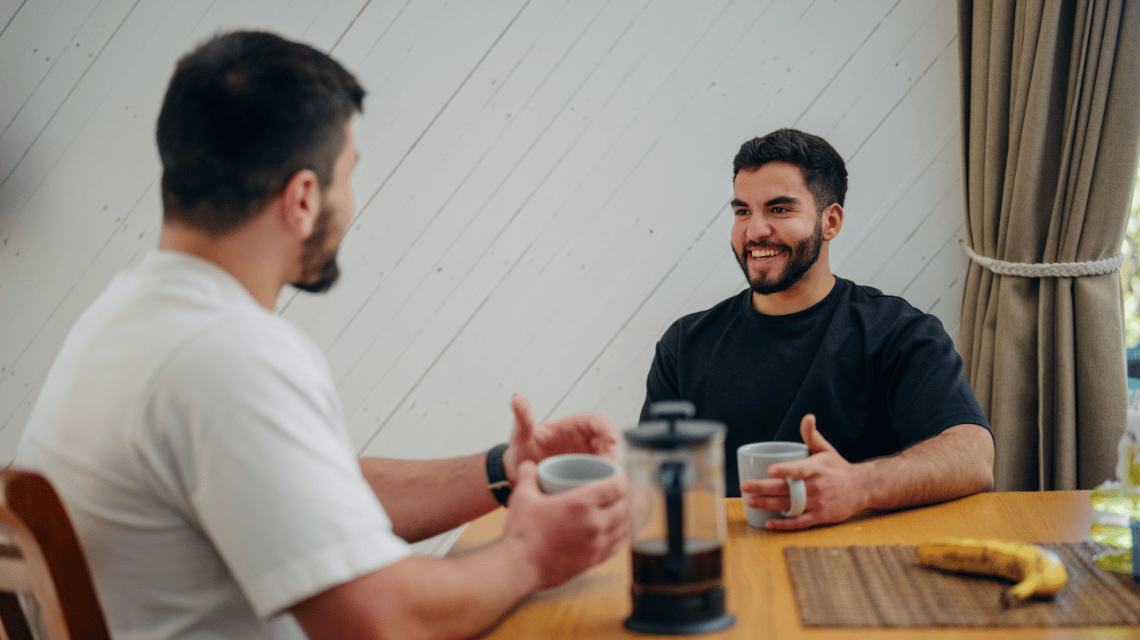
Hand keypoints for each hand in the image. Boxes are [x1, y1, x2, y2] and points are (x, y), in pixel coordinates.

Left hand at [502, 395, 617, 484]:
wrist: (516, 474)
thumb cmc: (520, 452)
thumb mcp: (520, 435)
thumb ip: (522, 418)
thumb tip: (516, 399)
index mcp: (568, 427)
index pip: (594, 421)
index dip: (605, 428)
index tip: (612, 441)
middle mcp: (579, 440)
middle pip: (605, 440)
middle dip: (611, 450)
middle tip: (609, 466)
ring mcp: (582, 457)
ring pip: (605, 457)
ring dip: (610, 466)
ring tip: (606, 478)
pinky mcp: (582, 473)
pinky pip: (599, 473)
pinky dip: (604, 478)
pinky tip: (601, 486)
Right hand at [502, 460, 628, 588]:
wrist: (520, 567)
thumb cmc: (521, 531)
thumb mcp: (521, 497)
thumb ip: (527, 476)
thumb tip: (529, 465)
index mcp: (581, 503)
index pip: (615, 487)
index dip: (621, 478)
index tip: (619, 474)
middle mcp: (595, 523)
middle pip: (623, 505)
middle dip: (624, 495)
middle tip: (618, 490)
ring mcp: (597, 544)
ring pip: (623, 526)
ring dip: (625, 515)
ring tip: (619, 509)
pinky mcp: (594, 560)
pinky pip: (618, 545)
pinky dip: (621, 535)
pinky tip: (617, 532)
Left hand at [739, 414, 868, 529]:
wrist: (862, 488)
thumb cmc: (838, 468)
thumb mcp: (826, 450)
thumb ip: (813, 436)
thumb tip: (807, 417)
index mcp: (817, 468)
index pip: (799, 470)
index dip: (785, 470)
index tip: (769, 470)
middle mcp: (817, 487)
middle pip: (787, 489)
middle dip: (763, 488)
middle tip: (744, 486)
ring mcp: (819, 503)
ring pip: (790, 506)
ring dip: (768, 505)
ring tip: (750, 501)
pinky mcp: (821, 517)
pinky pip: (800, 522)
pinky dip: (784, 525)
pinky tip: (769, 523)